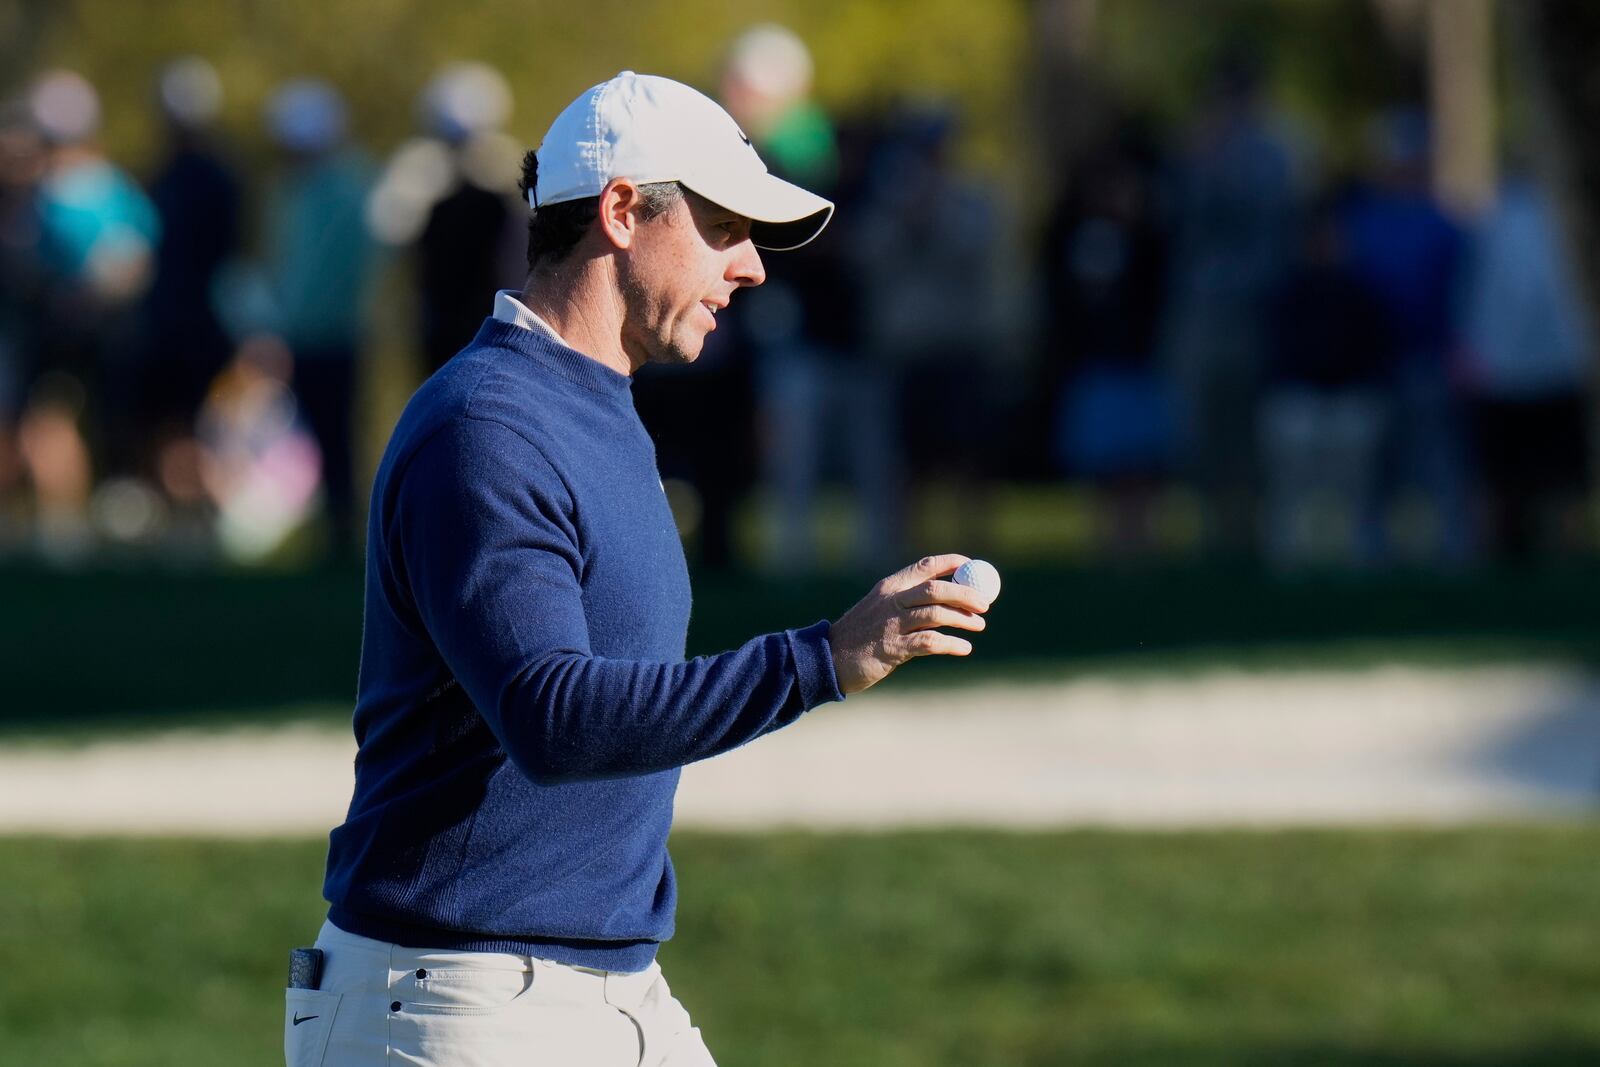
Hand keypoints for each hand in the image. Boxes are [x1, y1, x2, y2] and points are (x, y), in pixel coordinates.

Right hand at [828, 554, 990, 695]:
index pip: (924, 566)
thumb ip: (906, 602)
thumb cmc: (859, 636)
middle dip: (965, 593)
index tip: (973, 568)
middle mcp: (891, 601)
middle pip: (935, 589)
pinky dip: (951, 644)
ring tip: (979, 626)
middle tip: (985, 603)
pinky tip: (964, 648)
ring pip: (936, 613)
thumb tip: (946, 597)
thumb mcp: (879, 610)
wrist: (828, 659)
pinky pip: (930, 642)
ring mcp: (891, 624)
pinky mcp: (893, 648)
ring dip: (962, 619)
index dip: (952, 564)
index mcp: (889, 587)